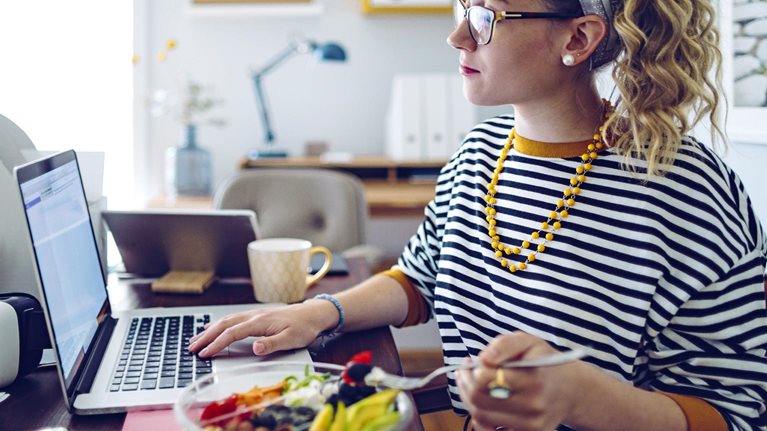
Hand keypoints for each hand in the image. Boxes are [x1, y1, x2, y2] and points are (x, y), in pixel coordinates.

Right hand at [188, 300, 335, 357]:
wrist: (313, 314)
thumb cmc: (304, 327)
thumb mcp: (291, 339)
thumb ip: (272, 344)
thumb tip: (255, 347)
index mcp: (259, 322)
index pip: (232, 333)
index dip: (216, 344)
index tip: (204, 353)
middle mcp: (253, 316)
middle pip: (224, 325)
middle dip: (206, 337)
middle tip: (191, 347)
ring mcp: (254, 314)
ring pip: (226, 320)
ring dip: (209, 330)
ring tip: (195, 339)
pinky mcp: (256, 316)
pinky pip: (232, 319)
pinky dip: (218, 324)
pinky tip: (212, 327)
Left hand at [456, 332, 584, 430]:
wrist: (569, 389)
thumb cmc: (544, 363)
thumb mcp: (528, 342)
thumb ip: (504, 345)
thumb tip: (484, 358)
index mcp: (533, 379)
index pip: (485, 379)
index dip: (472, 369)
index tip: (471, 361)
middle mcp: (532, 406)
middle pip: (479, 399)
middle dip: (465, 383)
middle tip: (464, 371)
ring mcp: (530, 425)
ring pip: (480, 416)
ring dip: (468, 398)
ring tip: (470, 384)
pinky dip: (479, 418)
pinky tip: (480, 403)